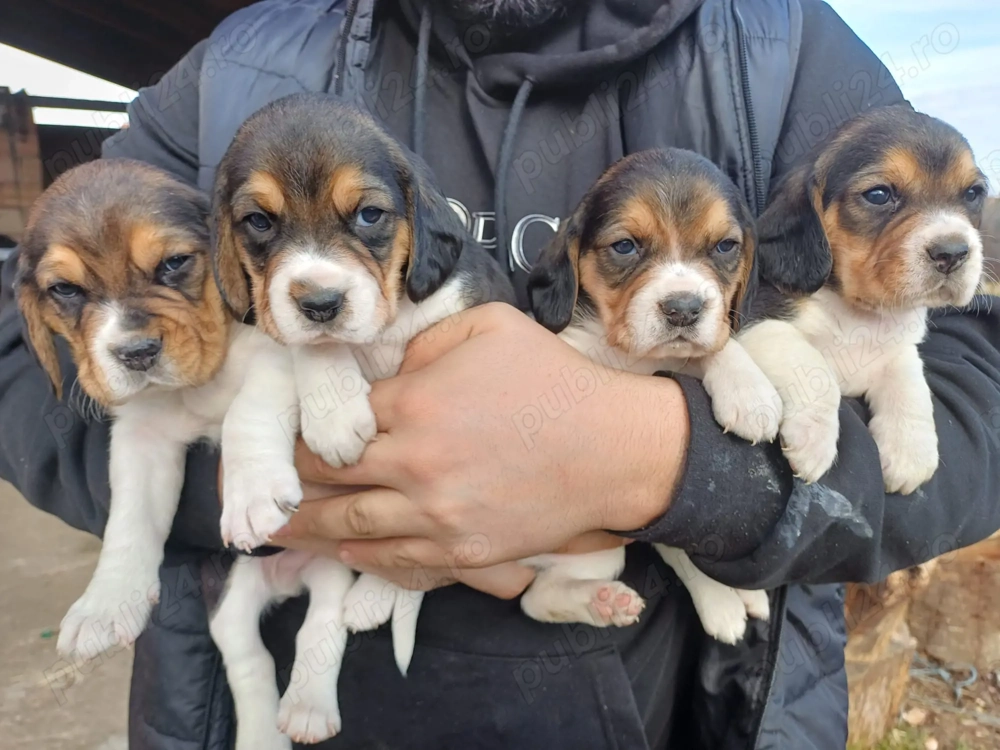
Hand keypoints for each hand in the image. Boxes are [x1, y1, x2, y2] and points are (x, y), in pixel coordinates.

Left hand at [278, 303, 686, 570]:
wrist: (615, 449)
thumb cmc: (555, 381)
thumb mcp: (490, 327)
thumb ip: (424, 340)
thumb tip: (388, 368)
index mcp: (413, 404)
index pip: (331, 419)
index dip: (299, 424)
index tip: (277, 430)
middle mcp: (413, 464)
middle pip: (325, 475)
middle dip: (283, 478)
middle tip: (248, 484)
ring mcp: (435, 514)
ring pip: (346, 525)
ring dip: (302, 526)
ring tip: (268, 527)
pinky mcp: (461, 550)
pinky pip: (393, 557)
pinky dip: (356, 554)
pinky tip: (337, 548)